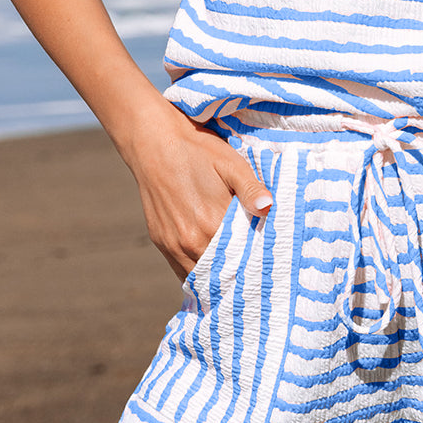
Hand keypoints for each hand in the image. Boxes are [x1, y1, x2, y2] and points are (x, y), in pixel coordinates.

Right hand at [119, 102, 272, 279]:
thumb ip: (250, 189)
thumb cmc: (198, 152)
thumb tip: (268, 207)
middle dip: (236, 276)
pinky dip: (197, 273)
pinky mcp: (160, 241)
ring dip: (216, 279)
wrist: (154, 143)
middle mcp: (190, 241)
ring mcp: (172, 244)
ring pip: (198, 277)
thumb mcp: (231, 164)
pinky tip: (211, 270)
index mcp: (211, 224)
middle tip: (254, 278)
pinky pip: (181, 269)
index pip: (239, 260)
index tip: (267, 269)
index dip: (253, 266)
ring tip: (235, 277)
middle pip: (219, 274)